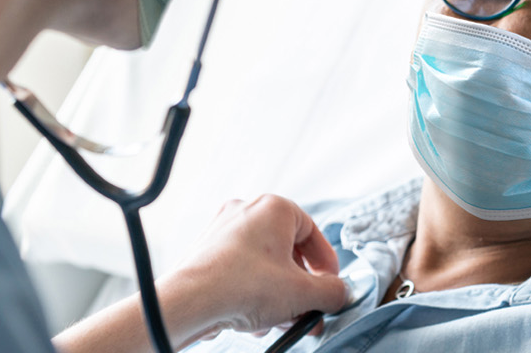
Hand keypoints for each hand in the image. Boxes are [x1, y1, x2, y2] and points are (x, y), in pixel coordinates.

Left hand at [161, 195, 349, 342]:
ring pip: (264, 266)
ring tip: (283, 322)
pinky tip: (256, 321)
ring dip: (279, 296)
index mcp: (273, 208)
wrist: (191, 302)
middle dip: (301, 288)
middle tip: (309, 310)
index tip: (330, 286)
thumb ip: (332, 292)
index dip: (326, 264)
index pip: (313, 232)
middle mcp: (246, 212)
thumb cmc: (243, 286)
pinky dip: (254, 294)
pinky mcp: (207, 253)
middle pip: (288, 252)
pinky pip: (242, 272)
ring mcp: (223, 231)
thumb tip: (339, 293)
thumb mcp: (303, 294)